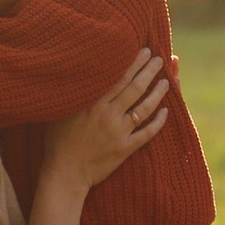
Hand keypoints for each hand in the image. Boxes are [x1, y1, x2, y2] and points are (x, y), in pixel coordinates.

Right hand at [43, 51, 169, 190]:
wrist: (64, 173)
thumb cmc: (57, 141)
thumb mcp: (60, 112)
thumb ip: (74, 94)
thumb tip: (78, 73)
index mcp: (92, 103)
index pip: (118, 77)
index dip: (133, 63)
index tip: (143, 51)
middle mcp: (108, 115)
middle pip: (134, 88)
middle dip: (149, 71)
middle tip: (159, 59)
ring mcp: (118, 132)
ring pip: (144, 108)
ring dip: (157, 93)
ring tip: (166, 81)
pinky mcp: (125, 149)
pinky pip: (147, 134)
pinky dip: (158, 122)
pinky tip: (166, 112)